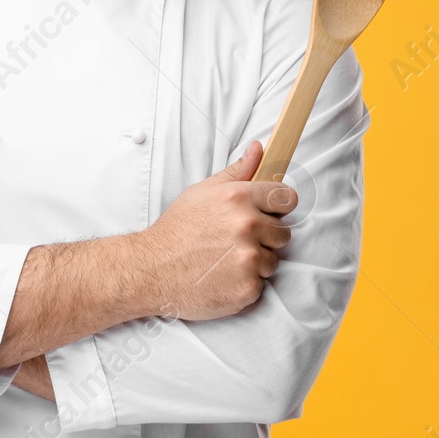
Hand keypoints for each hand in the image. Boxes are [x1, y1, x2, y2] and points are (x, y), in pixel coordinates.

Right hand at [136, 141, 295, 321]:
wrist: (152, 270)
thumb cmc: (176, 231)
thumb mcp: (201, 193)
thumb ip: (236, 172)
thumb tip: (259, 150)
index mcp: (238, 198)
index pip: (286, 198)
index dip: (279, 207)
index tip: (271, 214)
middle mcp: (247, 225)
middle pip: (283, 232)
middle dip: (265, 237)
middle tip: (236, 241)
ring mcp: (249, 258)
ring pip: (273, 260)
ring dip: (256, 263)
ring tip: (226, 261)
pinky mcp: (248, 287)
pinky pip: (262, 284)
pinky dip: (246, 284)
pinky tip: (223, 278)